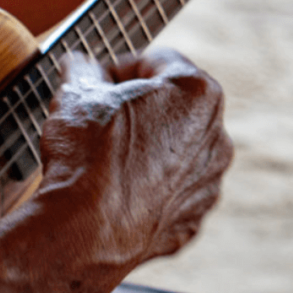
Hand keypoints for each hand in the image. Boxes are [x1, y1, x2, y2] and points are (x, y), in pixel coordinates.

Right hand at [35, 49, 232, 292]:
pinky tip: (114, 192)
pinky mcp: (193, 220)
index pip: (156, 61)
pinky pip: (169, 192)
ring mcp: (209, 182)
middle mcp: (216, 136)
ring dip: (145, 147)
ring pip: (174, 151)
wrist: (85, 232)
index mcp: (196, 93)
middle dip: (137, 108)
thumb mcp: (76, 94)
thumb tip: (81, 66)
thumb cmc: (88, 155)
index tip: (93, 81)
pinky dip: (146, 189)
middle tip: (96, 117)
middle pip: (172, 106)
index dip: (118, 67)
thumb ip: (84, 70)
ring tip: (103, 158)